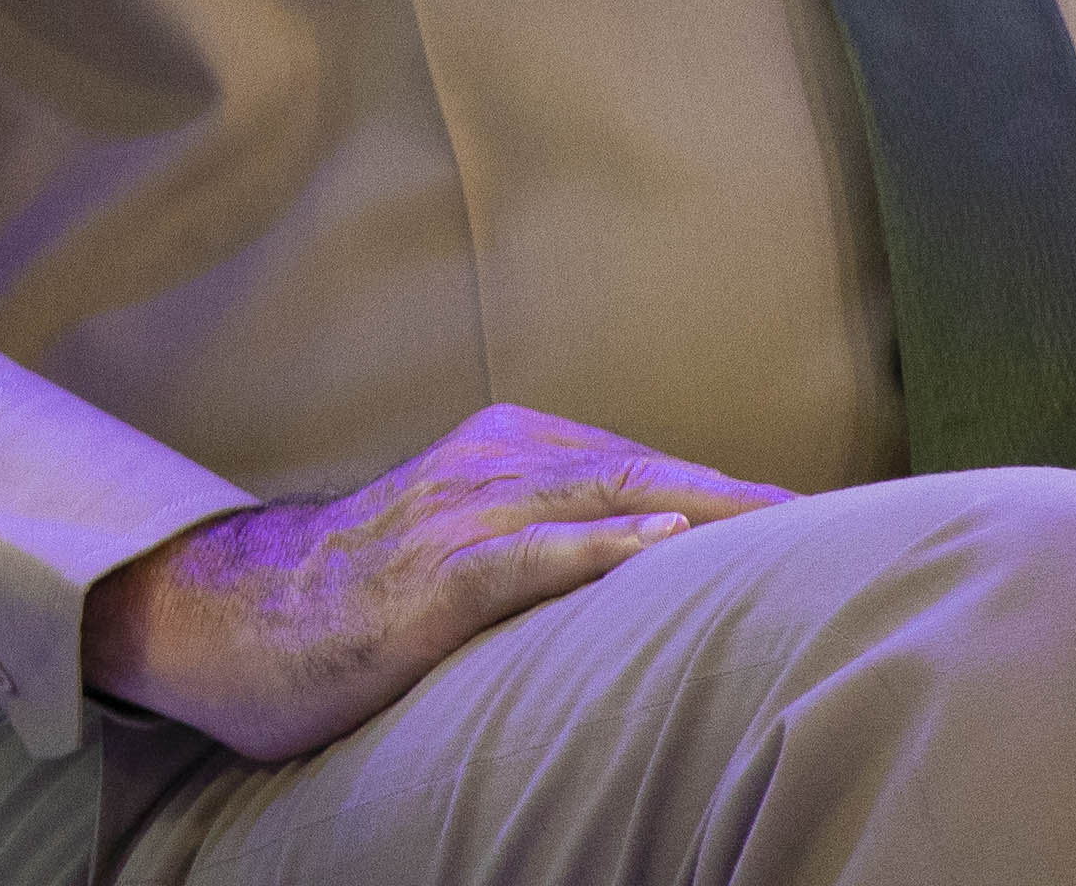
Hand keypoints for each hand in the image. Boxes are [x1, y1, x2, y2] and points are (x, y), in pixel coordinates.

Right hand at [82, 404, 785, 762]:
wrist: (223, 619)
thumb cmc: (351, 598)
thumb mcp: (455, 552)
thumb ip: (539, 541)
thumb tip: (650, 569)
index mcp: (494, 456)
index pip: (640, 467)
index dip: (736, 493)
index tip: (831, 520)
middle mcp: (480, 471)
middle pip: (639, 471)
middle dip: (747, 497)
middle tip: (853, 523)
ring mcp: (450, 521)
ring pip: (596, 497)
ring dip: (701, 509)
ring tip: (791, 527)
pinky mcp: (422, 582)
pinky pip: (523, 557)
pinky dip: (596, 546)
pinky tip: (662, 549)